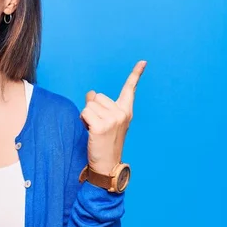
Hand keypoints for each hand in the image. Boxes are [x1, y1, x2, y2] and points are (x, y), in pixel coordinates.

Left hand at [80, 60, 146, 174]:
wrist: (107, 165)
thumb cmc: (104, 143)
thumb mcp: (106, 122)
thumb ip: (100, 107)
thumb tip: (90, 93)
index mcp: (126, 112)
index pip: (130, 89)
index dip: (136, 74)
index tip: (143, 62)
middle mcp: (122, 113)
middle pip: (97, 97)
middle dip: (92, 109)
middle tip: (98, 126)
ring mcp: (113, 120)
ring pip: (88, 105)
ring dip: (86, 116)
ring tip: (94, 130)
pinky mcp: (101, 126)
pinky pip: (84, 113)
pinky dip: (83, 121)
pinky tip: (90, 132)